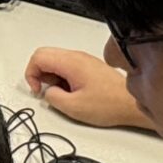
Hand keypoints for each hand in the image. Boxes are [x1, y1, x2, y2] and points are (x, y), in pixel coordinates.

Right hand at [25, 46, 145, 128]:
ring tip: (62, 93)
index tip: (37, 88)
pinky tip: (72, 91)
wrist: (130, 104)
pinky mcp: (89, 66)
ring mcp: (84, 60)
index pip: (38, 57)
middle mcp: (77, 56)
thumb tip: (46, 92)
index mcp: (71, 62)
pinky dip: (62, 77)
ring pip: (55, 60)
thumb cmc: (109, 104)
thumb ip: (52, 97)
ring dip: (51, 76)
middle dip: (39, 74)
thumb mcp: (73, 107)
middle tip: (46, 90)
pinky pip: (67, 66)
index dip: (31, 73)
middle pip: (45, 55)